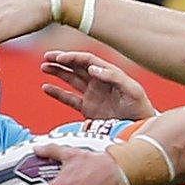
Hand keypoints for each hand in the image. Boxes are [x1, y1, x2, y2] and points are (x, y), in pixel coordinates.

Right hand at [41, 50, 155, 120]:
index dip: (73, 58)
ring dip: (57, 72)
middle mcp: (98, 81)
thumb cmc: (140, 107)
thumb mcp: (132, 90)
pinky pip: (69, 99)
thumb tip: (92, 68)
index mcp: (109, 73)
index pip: (87, 60)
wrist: (140, 127)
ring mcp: (92, 94)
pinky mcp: (87, 109)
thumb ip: (114, 77)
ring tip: (44, 67)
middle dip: (61, 60)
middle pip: (76, 67)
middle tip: (47, 56)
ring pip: (70, 79)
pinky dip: (57, 93)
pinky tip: (46, 87)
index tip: (60, 57)